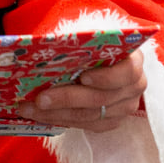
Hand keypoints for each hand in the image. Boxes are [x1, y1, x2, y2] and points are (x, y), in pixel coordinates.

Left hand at [29, 51, 145, 131]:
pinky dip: (61, 120)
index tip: (82, 77)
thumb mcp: (90, 37)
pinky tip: (40, 115)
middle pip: (101, 98)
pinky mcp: (111, 121)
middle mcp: (134, 87)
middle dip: (66, 99)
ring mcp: (124, 107)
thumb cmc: (94, 44)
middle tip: (39, 99)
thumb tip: (49, 46)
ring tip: (29, 108)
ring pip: (89, 116)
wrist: (100, 57)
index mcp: (134, 61)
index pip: (126, 72)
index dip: (106, 77)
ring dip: (56, 113)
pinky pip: (86, 125)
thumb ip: (78, 42)